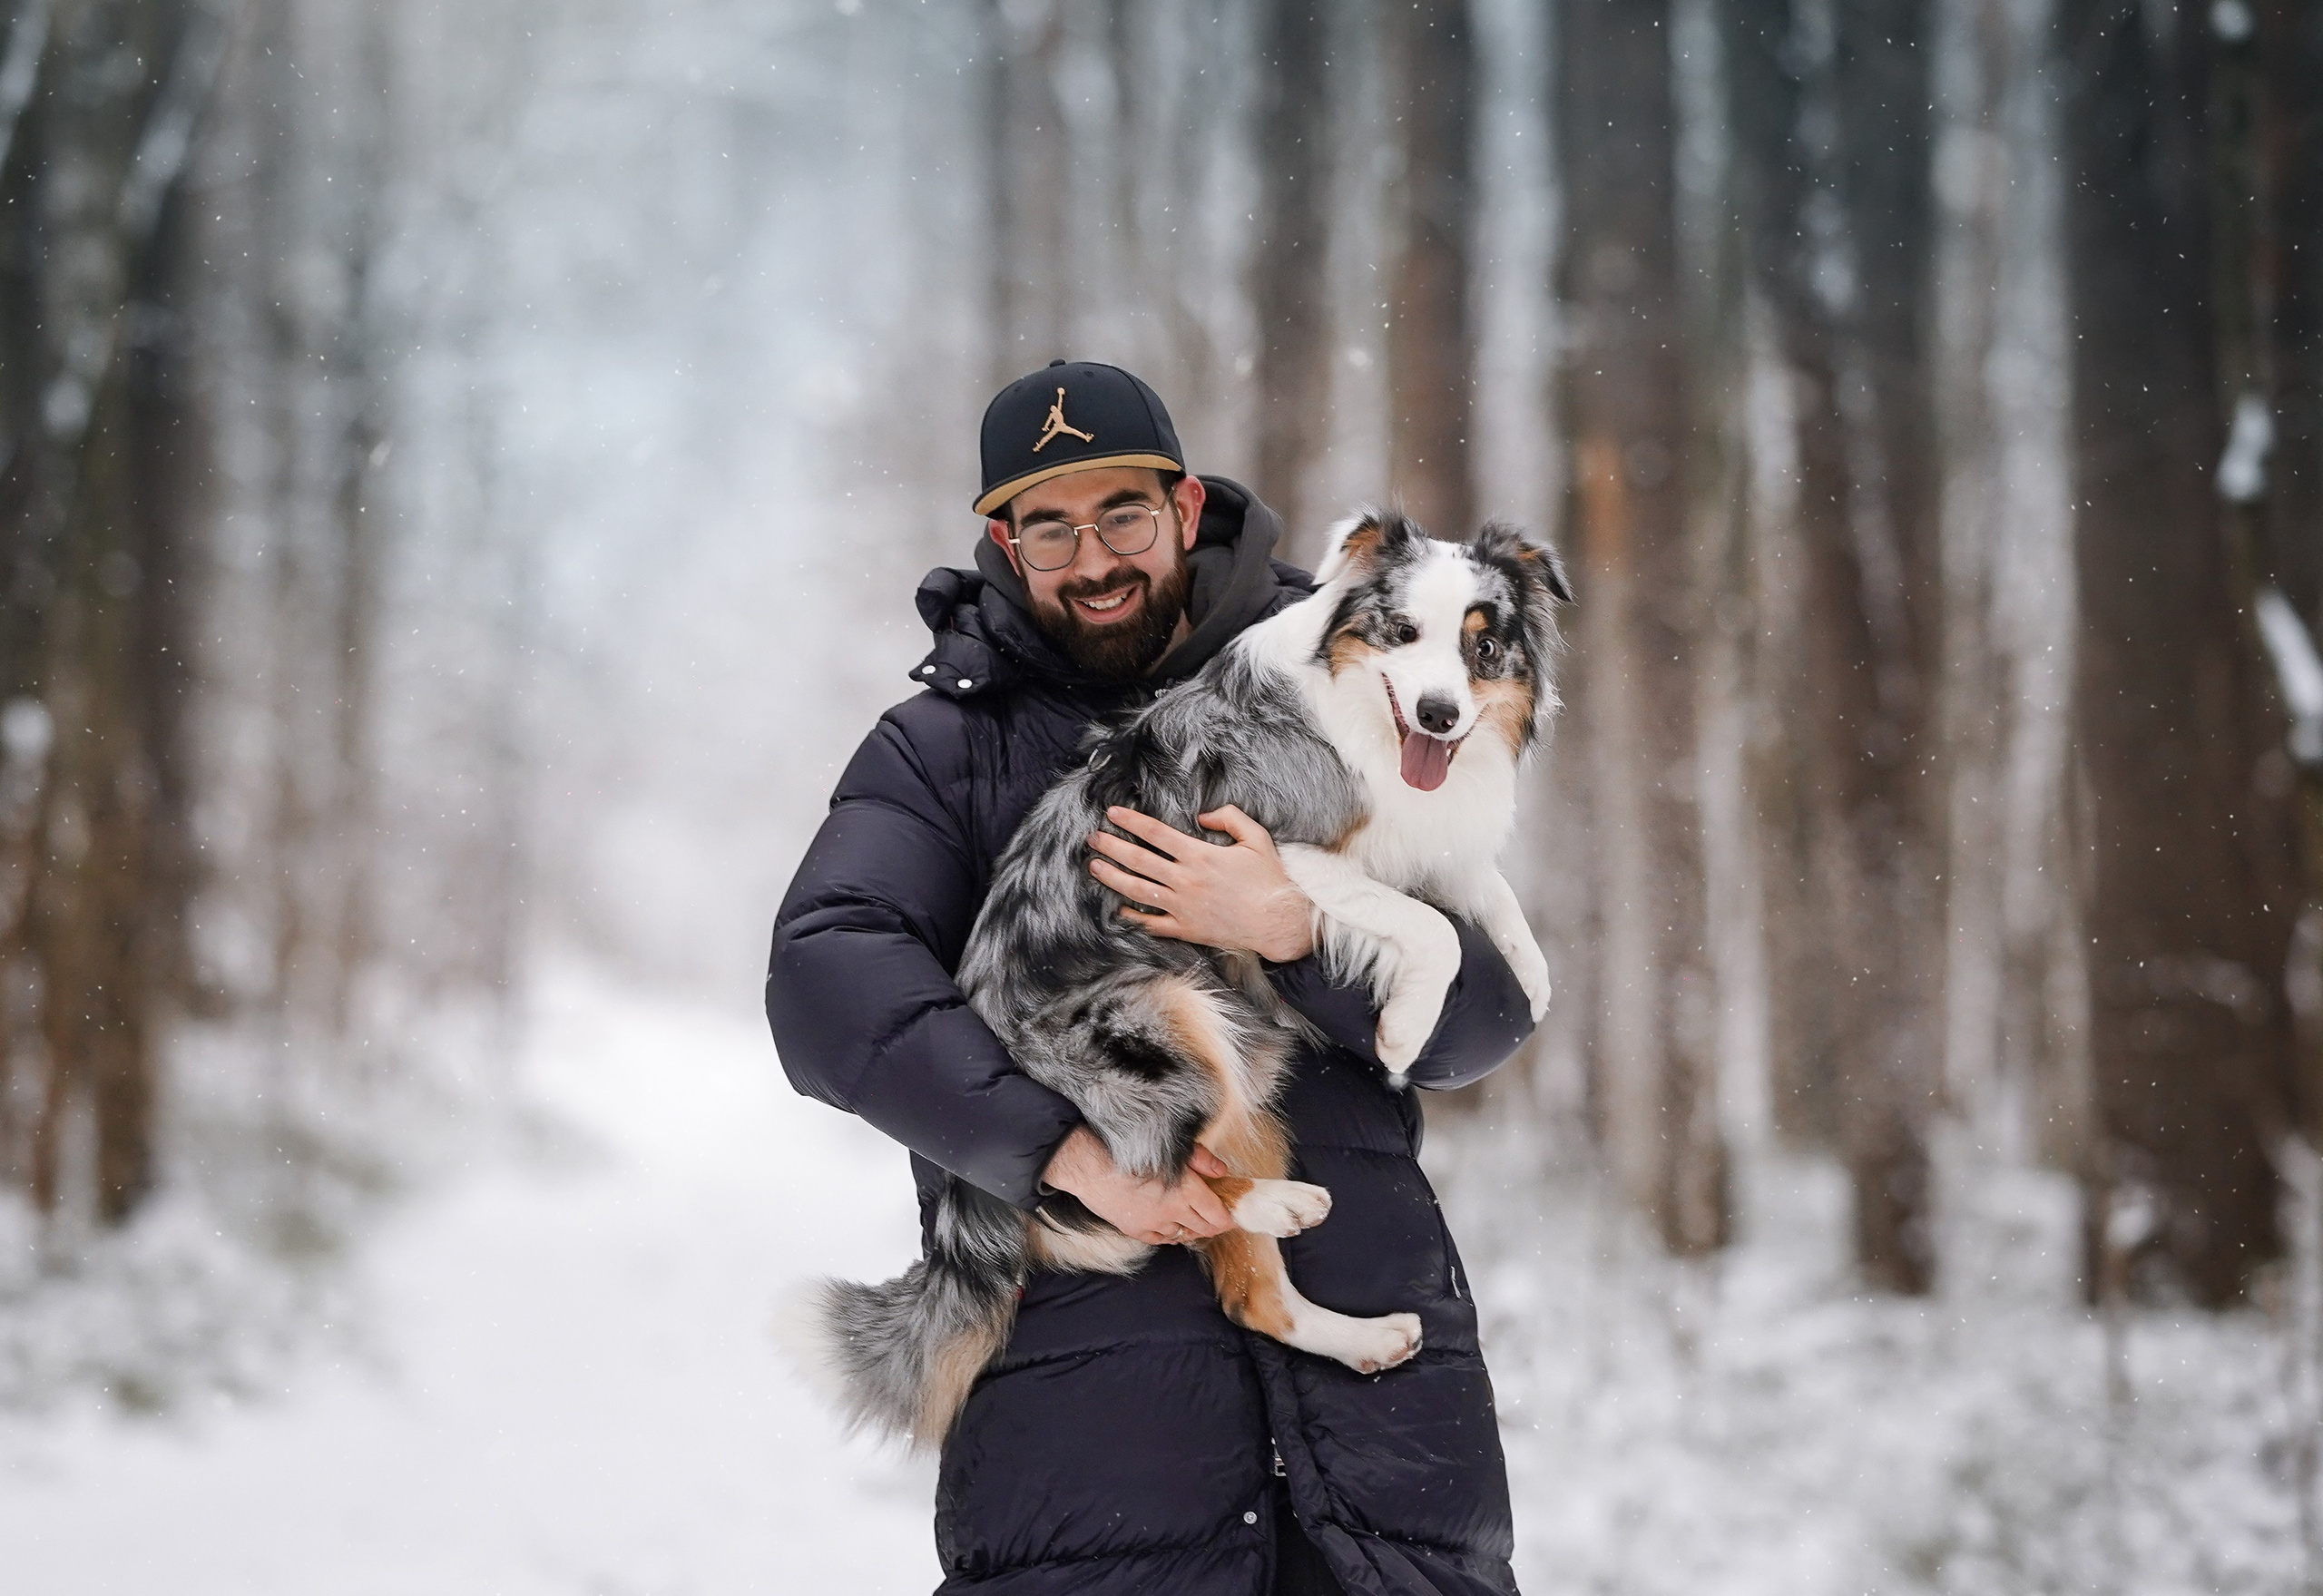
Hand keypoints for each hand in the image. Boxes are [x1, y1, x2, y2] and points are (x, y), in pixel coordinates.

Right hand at [1041, 1128, 1233, 1245]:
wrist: (1091, 1164)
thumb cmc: (1130, 1150)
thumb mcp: (1172, 1148)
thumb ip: (1202, 1160)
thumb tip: (1222, 1171)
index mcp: (1187, 1190)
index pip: (1218, 1216)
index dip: (1229, 1218)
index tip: (1233, 1214)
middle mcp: (1174, 1212)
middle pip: (1204, 1228)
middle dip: (1214, 1224)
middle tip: (1217, 1217)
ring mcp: (1154, 1224)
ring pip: (1183, 1235)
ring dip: (1191, 1228)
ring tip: (1193, 1218)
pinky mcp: (1136, 1230)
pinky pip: (1161, 1239)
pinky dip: (1170, 1235)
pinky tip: (1171, 1226)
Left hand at [1086, 805, 1316, 962]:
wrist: (1278, 922)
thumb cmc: (1269, 879)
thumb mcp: (1256, 837)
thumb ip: (1229, 817)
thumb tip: (1202, 815)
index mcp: (1200, 855)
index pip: (1156, 833)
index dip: (1131, 821)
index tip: (1112, 813)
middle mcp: (1186, 880)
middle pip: (1138, 860)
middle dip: (1111, 847)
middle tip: (1092, 838)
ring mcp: (1183, 907)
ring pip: (1138, 890)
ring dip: (1112, 878)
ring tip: (1094, 867)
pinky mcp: (1186, 929)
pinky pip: (1152, 923)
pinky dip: (1133, 917)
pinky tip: (1119, 909)